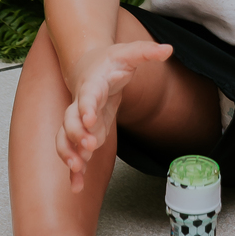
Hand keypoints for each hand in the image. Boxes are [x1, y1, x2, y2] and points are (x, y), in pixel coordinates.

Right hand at [56, 41, 171, 190]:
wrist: (90, 67)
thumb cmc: (110, 61)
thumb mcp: (129, 53)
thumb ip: (147, 52)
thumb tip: (168, 49)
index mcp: (92, 85)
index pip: (87, 96)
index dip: (87, 107)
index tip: (90, 118)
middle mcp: (81, 105)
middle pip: (71, 120)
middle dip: (77, 135)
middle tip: (89, 147)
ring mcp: (80, 122)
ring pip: (66, 139)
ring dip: (69, 154)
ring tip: (77, 168)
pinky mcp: (83, 135)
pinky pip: (73, 153)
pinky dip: (73, 171)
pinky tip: (77, 186)